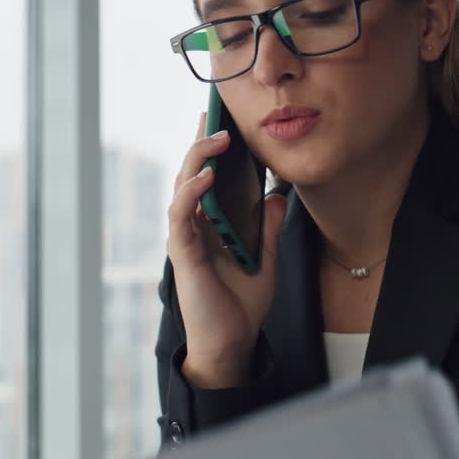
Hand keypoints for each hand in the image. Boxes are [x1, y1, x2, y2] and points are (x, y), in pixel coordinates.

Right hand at [166, 111, 288, 388]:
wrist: (233, 343)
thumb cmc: (242, 306)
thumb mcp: (266, 259)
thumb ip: (269, 228)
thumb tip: (278, 197)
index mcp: (210, 225)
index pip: (205, 178)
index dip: (209, 149)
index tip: (220, 120)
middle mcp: (194, 227)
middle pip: (189, 174)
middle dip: (201, 143)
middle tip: (215, 116)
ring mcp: (186, 237)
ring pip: (181, 187)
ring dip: (198, 159)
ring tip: (218, 139)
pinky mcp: (184, 252)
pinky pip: (181, 215)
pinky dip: (192, 192)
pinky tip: (208, 176)